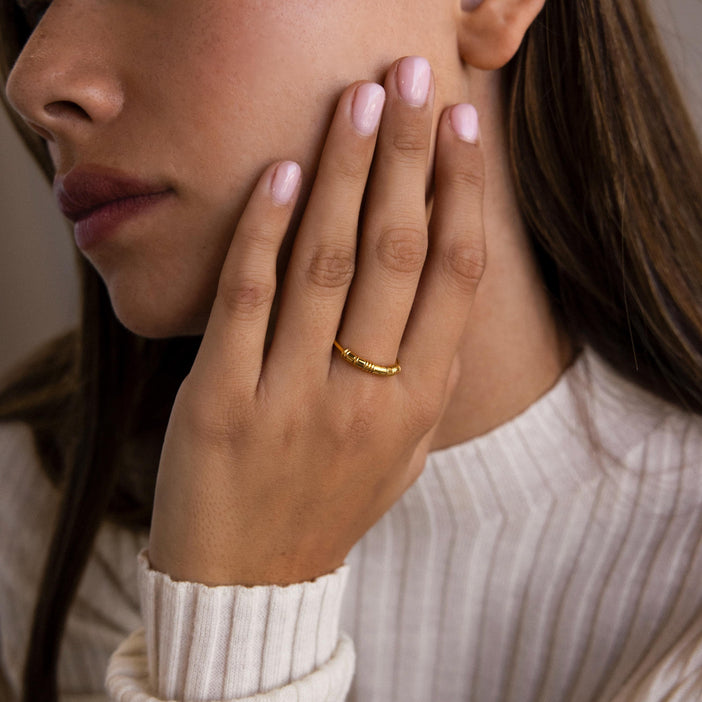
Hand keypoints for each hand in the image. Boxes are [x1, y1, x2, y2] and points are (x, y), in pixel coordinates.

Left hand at [148, 56, 485, 585]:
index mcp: (418, 405)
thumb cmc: (330, 505)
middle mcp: (365, 396)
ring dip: (342, 172)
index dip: (462, 193)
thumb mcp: (403, 453)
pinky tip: (279, 171)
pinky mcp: (222, 402)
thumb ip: (428, 378)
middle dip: (407, 155)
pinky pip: (246, 301)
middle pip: (395, 252)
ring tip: (356, 102)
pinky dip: (262, 230)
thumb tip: (445, 289)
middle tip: (410, 79)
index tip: (460, 127)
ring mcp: (291, 398)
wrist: (252, 582)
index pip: (454, 277)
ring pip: (324, 263)